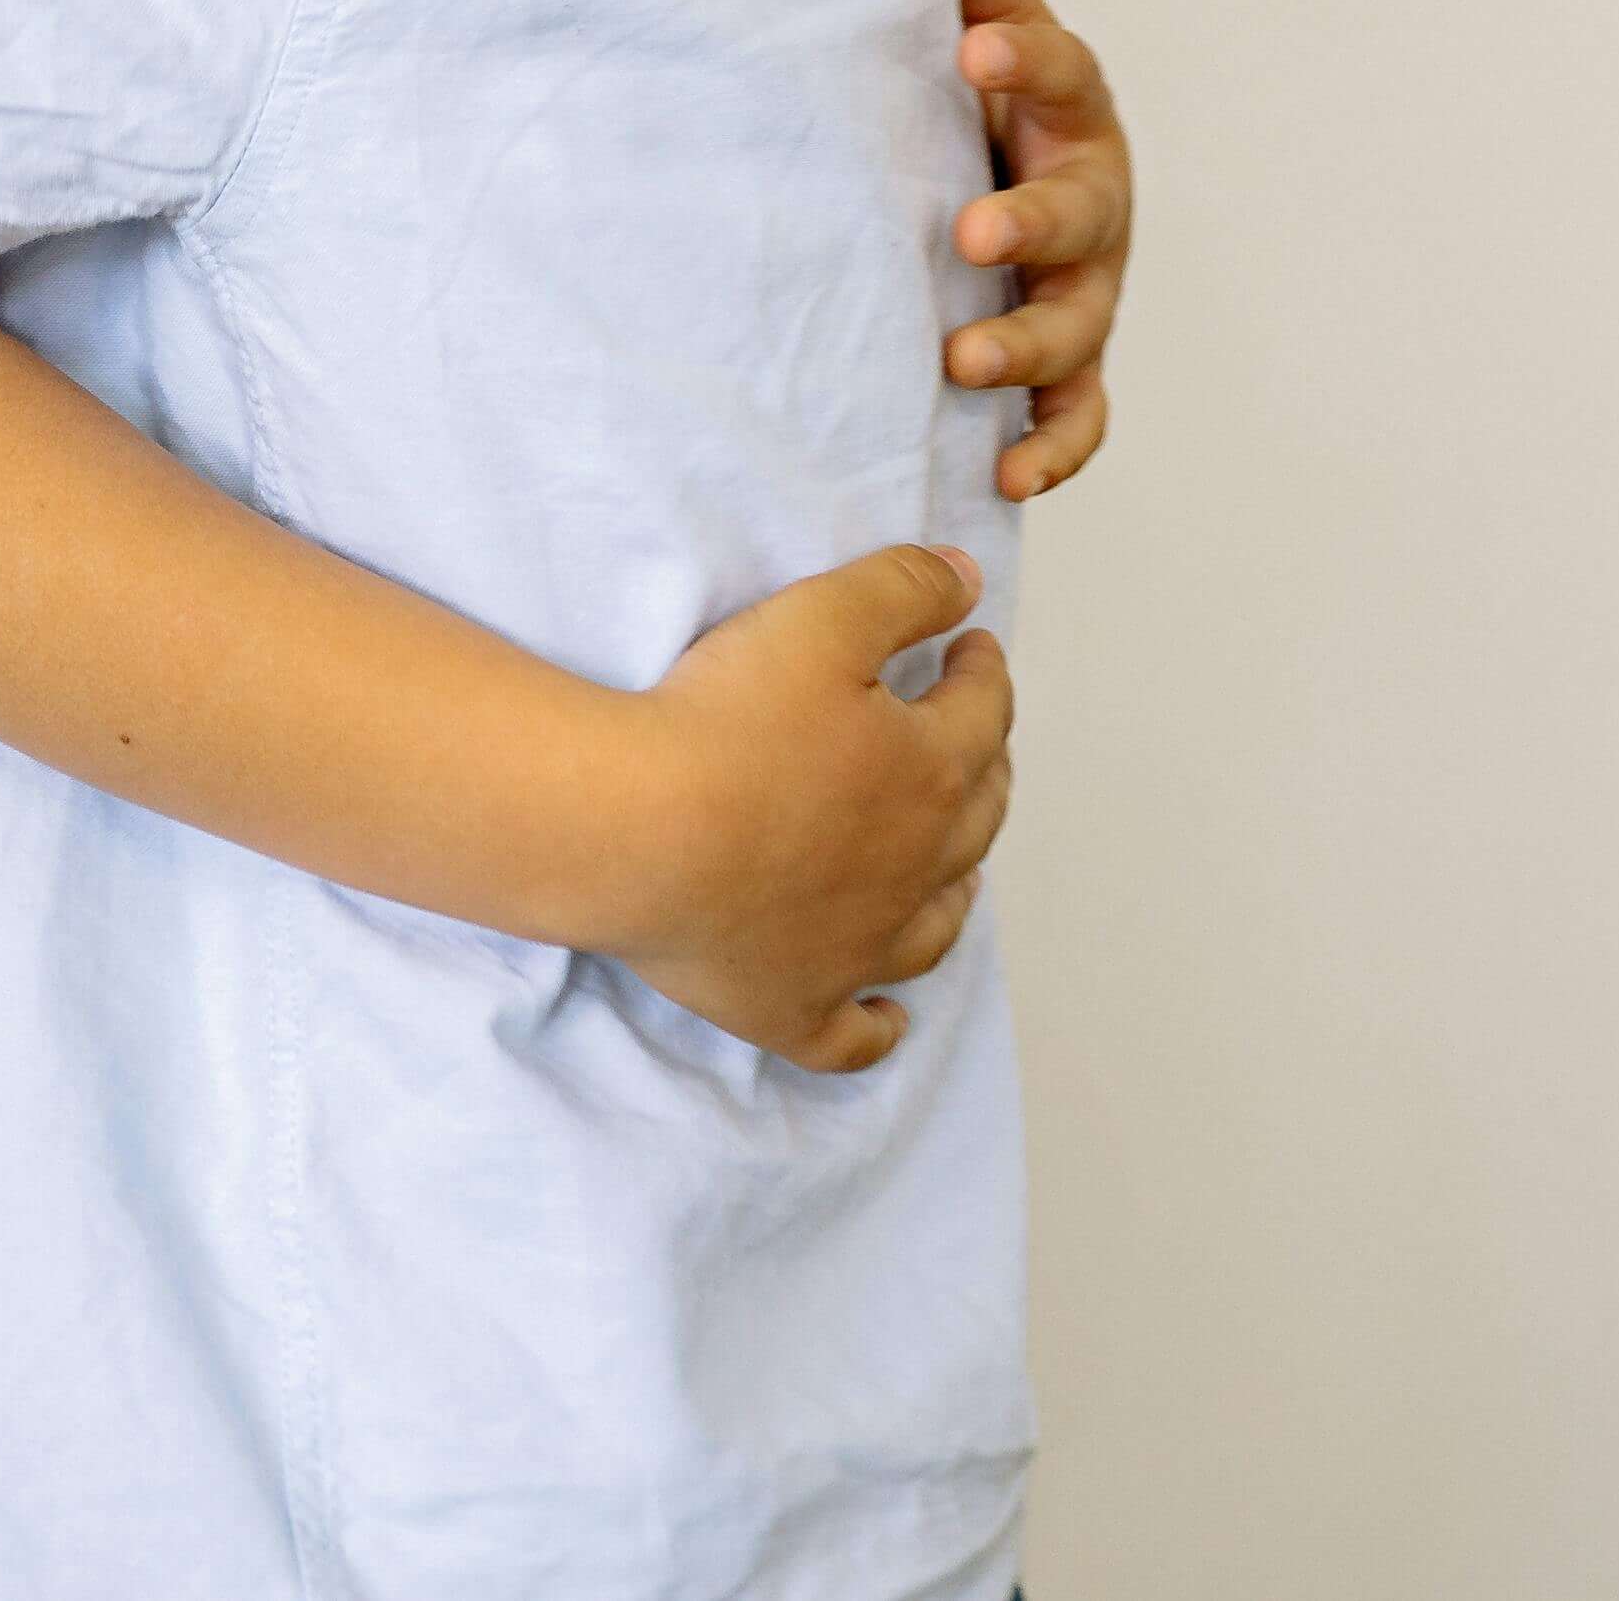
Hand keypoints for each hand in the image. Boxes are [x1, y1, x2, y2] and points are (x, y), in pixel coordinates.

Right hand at [602, 543, 1014, 1071]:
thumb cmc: (721, 722)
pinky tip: (888, 1021)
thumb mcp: (820, 618)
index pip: (982, 712)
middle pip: (975, 818)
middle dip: (982, 769)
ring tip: (953, 870)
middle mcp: (914, 871)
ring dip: (954, 891)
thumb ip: (904, 588)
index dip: (982, 672)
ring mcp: (857, 949)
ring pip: (934, 926)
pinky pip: (852, 1036)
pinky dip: (878, 1028)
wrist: (636, 833)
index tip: (969, 648)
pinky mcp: (794, 1006)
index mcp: (928, 773)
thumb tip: (968, 582)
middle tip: (968, 738)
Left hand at [932, 0, 1129, 498]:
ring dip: (1026, 348)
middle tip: (973, 234)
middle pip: (1080, 213)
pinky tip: (1008, 475)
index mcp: (1068, 108)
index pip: (1058, 68)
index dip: (1023, 52)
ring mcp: (1086, 290)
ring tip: (963, 366)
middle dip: (1031, 223)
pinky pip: (1079, 416)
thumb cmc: (987, 108)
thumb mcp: (984, 29)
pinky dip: (1053, 447)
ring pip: (1076, 325)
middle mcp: (1090, 202)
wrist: (1002, 200)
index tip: (974, 41)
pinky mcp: (1069, 367)